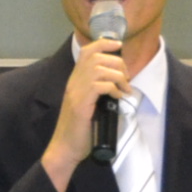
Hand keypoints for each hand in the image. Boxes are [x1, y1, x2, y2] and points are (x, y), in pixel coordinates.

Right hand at [41, 37, 126, 191]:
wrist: (65, 148)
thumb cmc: (80, 129)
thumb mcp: (90, 104)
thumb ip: (98, 91)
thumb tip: (119, 84)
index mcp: (75, 80)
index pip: (87, 51)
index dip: (103, 43)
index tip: (118, 45)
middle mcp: (74, 82)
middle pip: (96, 57)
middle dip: (117, 63)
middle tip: (126, 78)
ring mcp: (76, 93)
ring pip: (99, 69)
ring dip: (118, 76)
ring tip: (124, 89)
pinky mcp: (81, 105)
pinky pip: (100, 86)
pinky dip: (113, 88)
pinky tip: (118, 97)